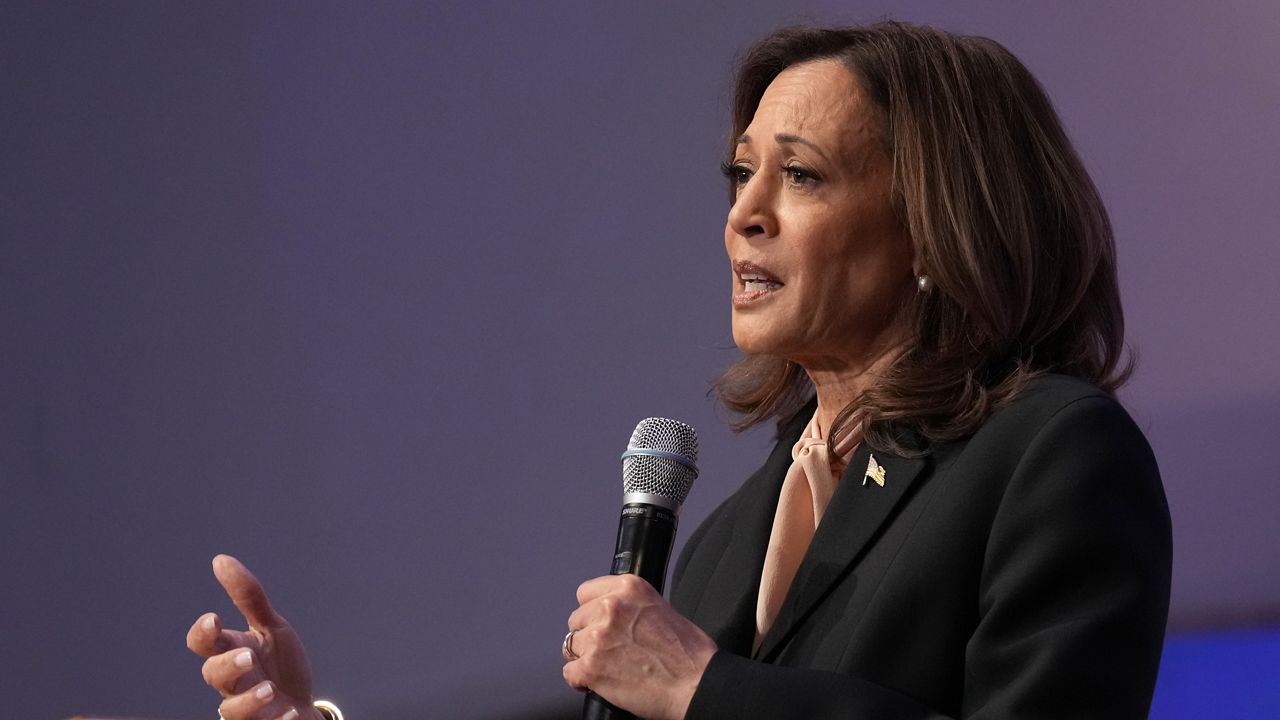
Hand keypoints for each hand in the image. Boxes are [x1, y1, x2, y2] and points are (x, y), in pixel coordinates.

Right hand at [186, 554, 322, 719]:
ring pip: (231, 709)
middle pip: (212, 675)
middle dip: (226, 666)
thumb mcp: (271, 627)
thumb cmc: (279, 664)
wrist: (300, 705)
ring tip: (270, 690)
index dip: (202, 632)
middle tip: (248, 658)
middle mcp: (233, 681)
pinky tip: (290, 712)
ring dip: (249, 700)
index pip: (203, 642)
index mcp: (232, 650)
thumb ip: (249, 597)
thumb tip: (220, 560)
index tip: (214, 619)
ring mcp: (245, 707)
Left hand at [563, 574, 717, 719]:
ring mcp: (598, 637)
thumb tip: (612, 614)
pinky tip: (600, 681)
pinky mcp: (591, 667)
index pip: (585, 592)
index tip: (599, 621)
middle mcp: (610, 607)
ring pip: (571, 645)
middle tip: (609, 648)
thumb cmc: (688, 653)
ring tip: (609, 666)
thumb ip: (631, 606)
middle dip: (589, 634)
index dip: (592, 610)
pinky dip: (581, 679)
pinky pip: (569, 672)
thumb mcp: (661, 607)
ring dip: (586, 657)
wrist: (695, 684)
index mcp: (628, 588)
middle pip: (576, 619)